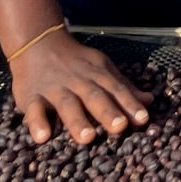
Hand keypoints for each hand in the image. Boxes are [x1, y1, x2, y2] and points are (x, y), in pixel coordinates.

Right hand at [8, 28, 151, 144]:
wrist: (38, 44)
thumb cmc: (76, 63)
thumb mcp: (102, 69)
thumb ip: (123, 87)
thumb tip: (149, 101)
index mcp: (97, 75)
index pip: (116, 89)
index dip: (129, 103)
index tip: (143, 119)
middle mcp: (78, 81)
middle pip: (94, 96)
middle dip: (108, 111)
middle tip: (120, 127)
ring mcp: (54, 88)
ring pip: (67, 104)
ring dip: (77, 120)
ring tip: (87, 138)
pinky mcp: (31, 97)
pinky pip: (34, 110)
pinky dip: (37, 123)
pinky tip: (43, 137)